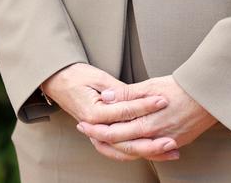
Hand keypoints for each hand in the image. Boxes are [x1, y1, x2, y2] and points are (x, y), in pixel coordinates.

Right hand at [41, 63, 178, 160]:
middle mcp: (95, 128)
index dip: (145, 106)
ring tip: (169, 151)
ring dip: (148, 153)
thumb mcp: (98, 77)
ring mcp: (97, 135)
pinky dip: (138, 153)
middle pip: (126, 141)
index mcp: (93, 112)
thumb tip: (135, 94)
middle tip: (171, 139)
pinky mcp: (101, 137)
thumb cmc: (77, 77)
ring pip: (124, 151)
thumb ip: (118, 89)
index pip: (124, 112)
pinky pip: (120, 151)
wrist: (59, 82)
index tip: (162, 101)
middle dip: (150, 142)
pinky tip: (155, 153)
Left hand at [76, 75, 216, 162]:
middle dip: (101, 138)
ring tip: (103, 139)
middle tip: (86, 131)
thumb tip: (107, 98)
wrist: (209, 95)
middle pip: (121, 143)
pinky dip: (137, 150)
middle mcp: (154, 136)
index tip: (84, 123)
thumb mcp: (152, 85)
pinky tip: (129, 146)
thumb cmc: (181, 87)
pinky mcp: (175, 143)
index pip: (114, 130)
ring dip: (116, 146)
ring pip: (134, 151)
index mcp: (146, 122)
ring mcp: (164, 142)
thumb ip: (128, 94)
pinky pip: (151, 151)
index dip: (97, 128)